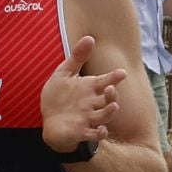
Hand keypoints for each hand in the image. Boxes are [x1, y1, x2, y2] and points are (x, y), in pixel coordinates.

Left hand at [40, 34, 124, 153]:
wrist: (50, 120)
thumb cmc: (59, 97)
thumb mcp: (64, 74)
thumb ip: (77, 57)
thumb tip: (90, 37)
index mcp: (90, 87)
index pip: (106, 81)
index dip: (114, 78)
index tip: (121, 73)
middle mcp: (93, 103)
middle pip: (109, 99)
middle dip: (113, 94)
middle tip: (111, 88)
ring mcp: (89, 118)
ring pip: (105, 115)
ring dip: (110, 111)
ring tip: (114, 106)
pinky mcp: (82, 131)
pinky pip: (94, 134)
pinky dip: (99, 133)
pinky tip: (101, 130)